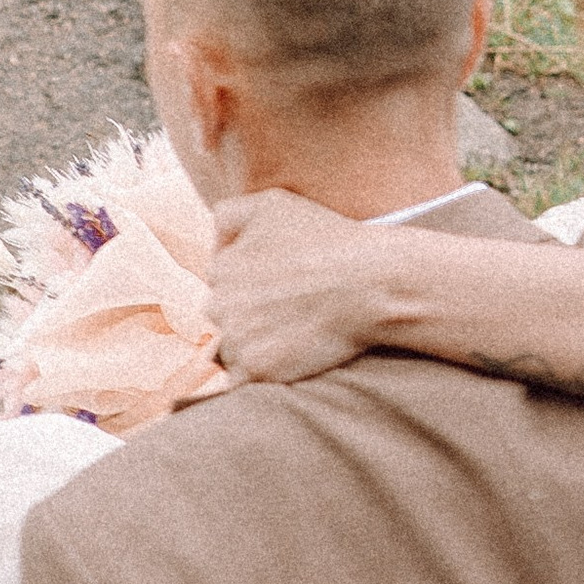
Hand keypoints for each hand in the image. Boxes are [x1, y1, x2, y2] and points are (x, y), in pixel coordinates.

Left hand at [207, 190, 392, 380]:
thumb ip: (228, 215)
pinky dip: (261, 373)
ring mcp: (236, 340)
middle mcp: (218, 304)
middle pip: (225, 318)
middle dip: (249, 315)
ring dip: (254, 345)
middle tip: (292, 309)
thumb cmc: (328, 239)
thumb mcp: (271, 203)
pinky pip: (242, 380)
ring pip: (232, 349)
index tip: (284, 284)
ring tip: (296, 332)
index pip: (223, 283)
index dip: (254, 283)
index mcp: (220, 267)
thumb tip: (213, 246)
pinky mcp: (256, 370)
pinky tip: (290, 355)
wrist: (371, 284)